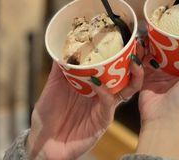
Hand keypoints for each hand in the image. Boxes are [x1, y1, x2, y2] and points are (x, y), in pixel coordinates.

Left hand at [28, 54, 142, 159]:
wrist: (41, 141)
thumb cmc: (49, 114)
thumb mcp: (54, 84)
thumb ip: (60, 67)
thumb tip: (61, 44)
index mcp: (94, 82)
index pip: (114, 65)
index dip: (122, 53)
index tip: (126, 37)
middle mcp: (103, 92)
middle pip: (127, 75)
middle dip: (135, 61)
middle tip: (136, 46)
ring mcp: (104, 106)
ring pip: (126, 89)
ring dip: (132, 74)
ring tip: (132, 60)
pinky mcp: (102, 121)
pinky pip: (109, 104)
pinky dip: (105, 93)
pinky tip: (99, 84)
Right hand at [137, 37, 178, 158]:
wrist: (166, 121)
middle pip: (171, 46)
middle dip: (164, 34)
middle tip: (157, 22)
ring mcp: (162, 73)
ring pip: (154, 51)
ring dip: (149, 41)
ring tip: (144, 31)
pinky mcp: (147, 77)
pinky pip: (141, 61)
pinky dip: (139, 54)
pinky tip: (137, 44)